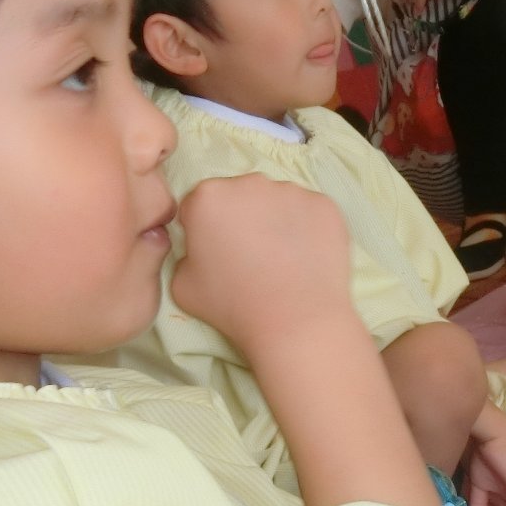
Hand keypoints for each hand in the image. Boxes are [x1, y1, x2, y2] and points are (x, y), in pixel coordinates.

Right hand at [170, 174, 353, 350]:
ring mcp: (292, 191)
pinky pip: (309, 212)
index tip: (216, 253)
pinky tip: (305, 258)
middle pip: (239, 196)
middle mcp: (250, 183)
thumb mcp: (181, 284)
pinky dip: (307, 228)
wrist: (295, 322)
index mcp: (208, 197)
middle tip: (250, 256)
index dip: (204, 230)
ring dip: (274, 220)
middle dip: (240, 218)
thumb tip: (202, 248)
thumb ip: (184, 254)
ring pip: (276, 201)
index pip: (199, 205)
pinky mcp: (325, 205)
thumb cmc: (232, 306)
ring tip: (282, 259)